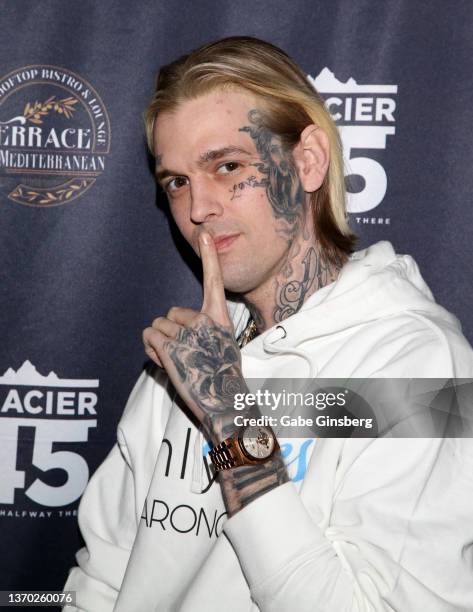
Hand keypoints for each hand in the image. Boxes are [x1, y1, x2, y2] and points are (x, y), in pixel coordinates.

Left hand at [143, 232, 247, 439]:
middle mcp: (204, 321)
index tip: (205, 235)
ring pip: (157, 325)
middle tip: (183, 353)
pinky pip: (149, 336)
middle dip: (170, 331)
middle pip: (170, 313)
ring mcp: (188, 333)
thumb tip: (175, 329)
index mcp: (219, 318)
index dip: (209, 257)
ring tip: (176, 360)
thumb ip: (202, 331)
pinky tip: (164, 362)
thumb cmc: (221, 377)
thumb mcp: (220, 347)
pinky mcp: (171, 347)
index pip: (214, 283)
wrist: (224, 402)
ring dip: (159, 342)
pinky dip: (151, 348)